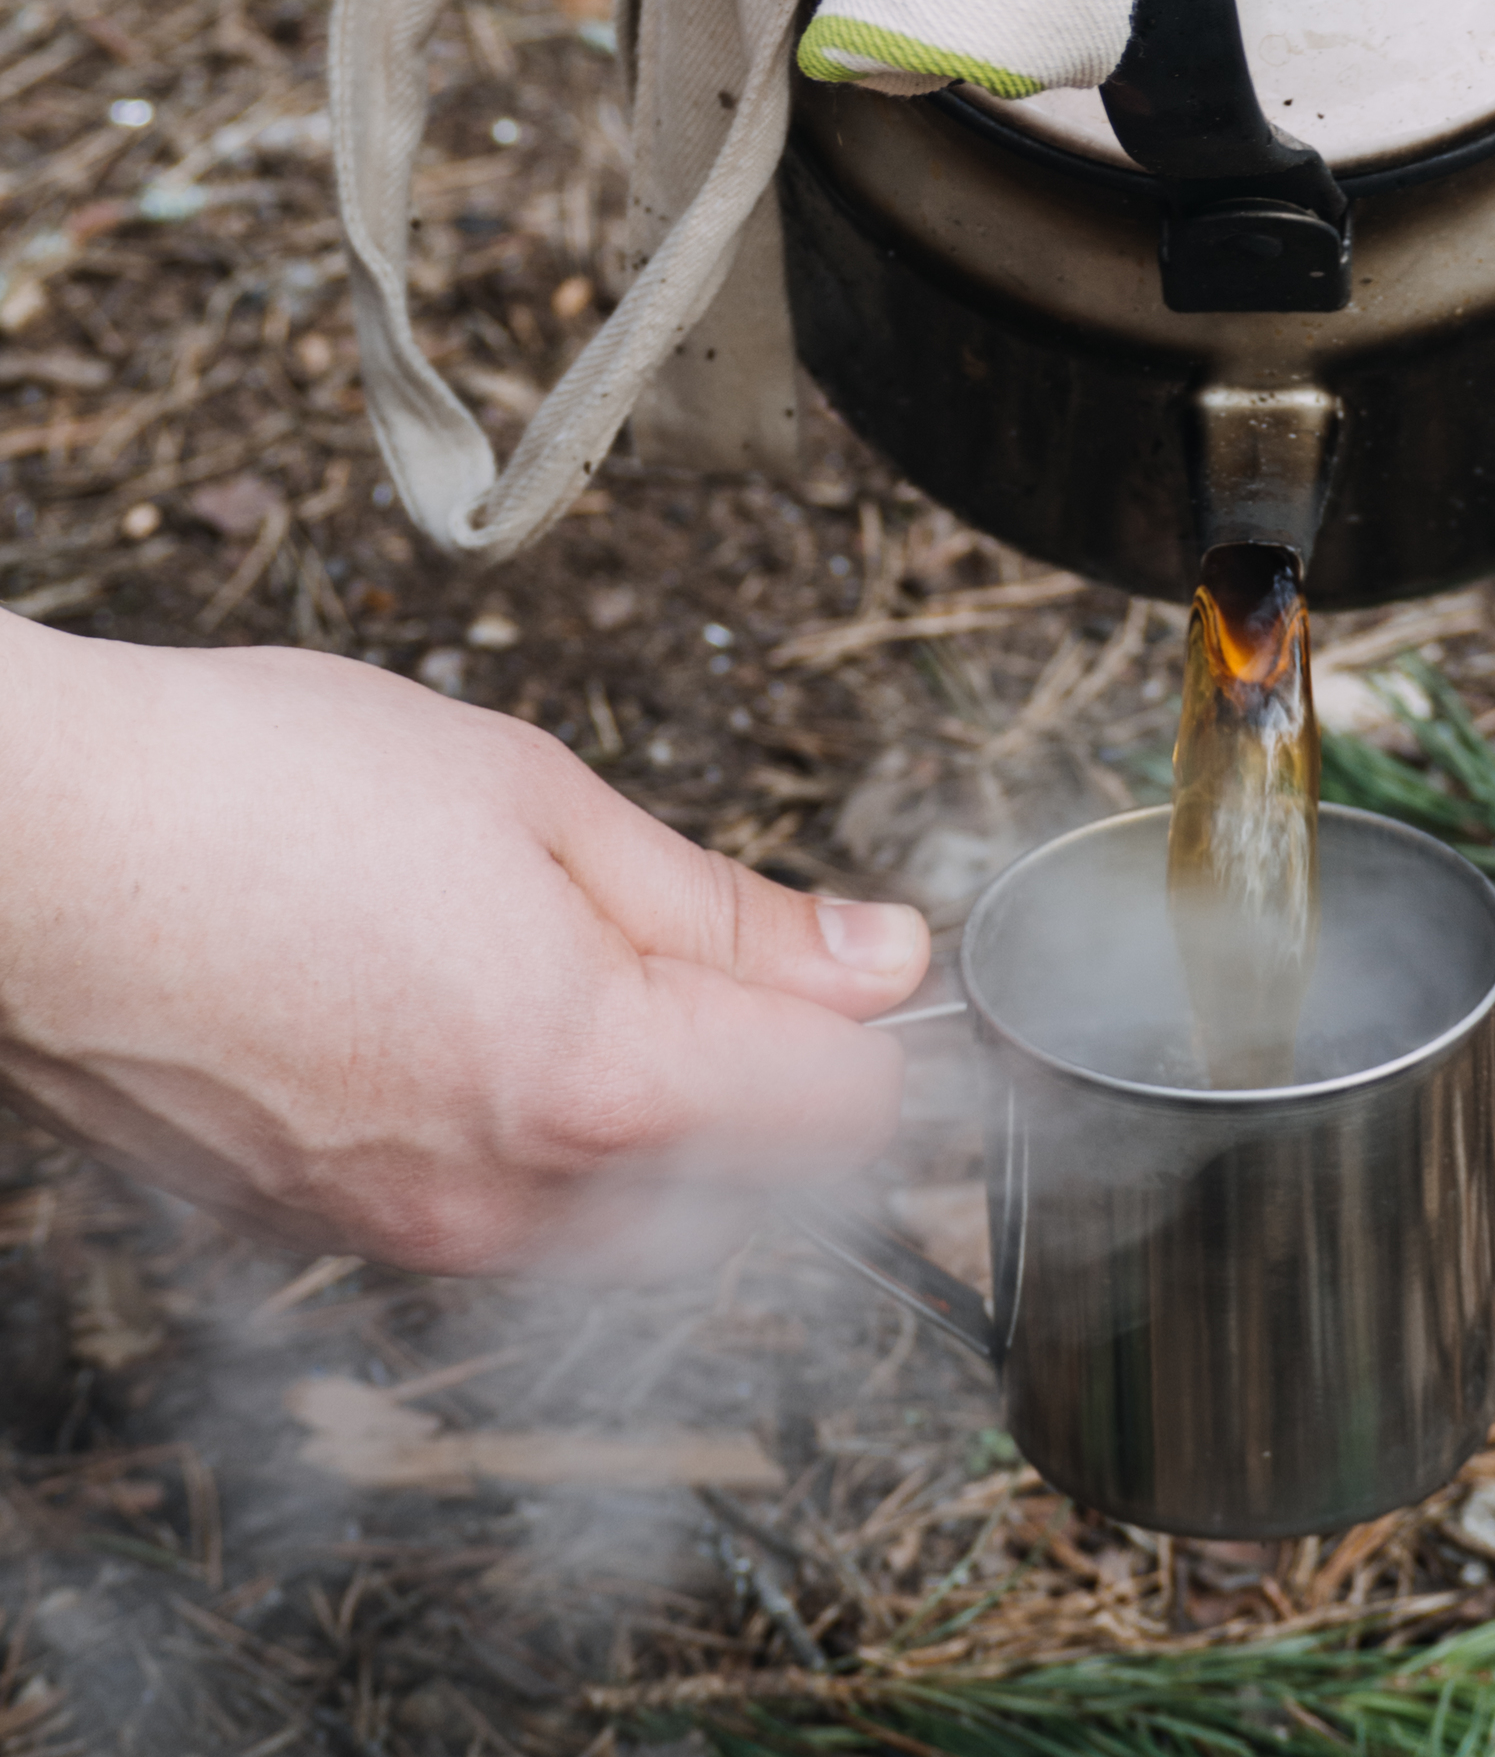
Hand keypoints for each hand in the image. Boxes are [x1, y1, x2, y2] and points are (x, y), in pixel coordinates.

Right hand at [0, 617, 926, 1273]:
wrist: (28, 854)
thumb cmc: (264, 789)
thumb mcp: (538, 798)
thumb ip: (725, 911)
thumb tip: (876, 960)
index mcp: (593, 1081)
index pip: (842, 1116)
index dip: (874, 1025)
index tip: (859, 957)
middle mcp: (507, 1201)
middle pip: (740, 1188)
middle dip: (758, 1077)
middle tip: (686, 937)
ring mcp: (403, 1238)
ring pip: (610, 1219)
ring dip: (635, 1118)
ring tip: (539, 960)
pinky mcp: (318, 1238)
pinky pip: (483, 1218)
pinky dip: (514, 1142)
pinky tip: (442, 1015)